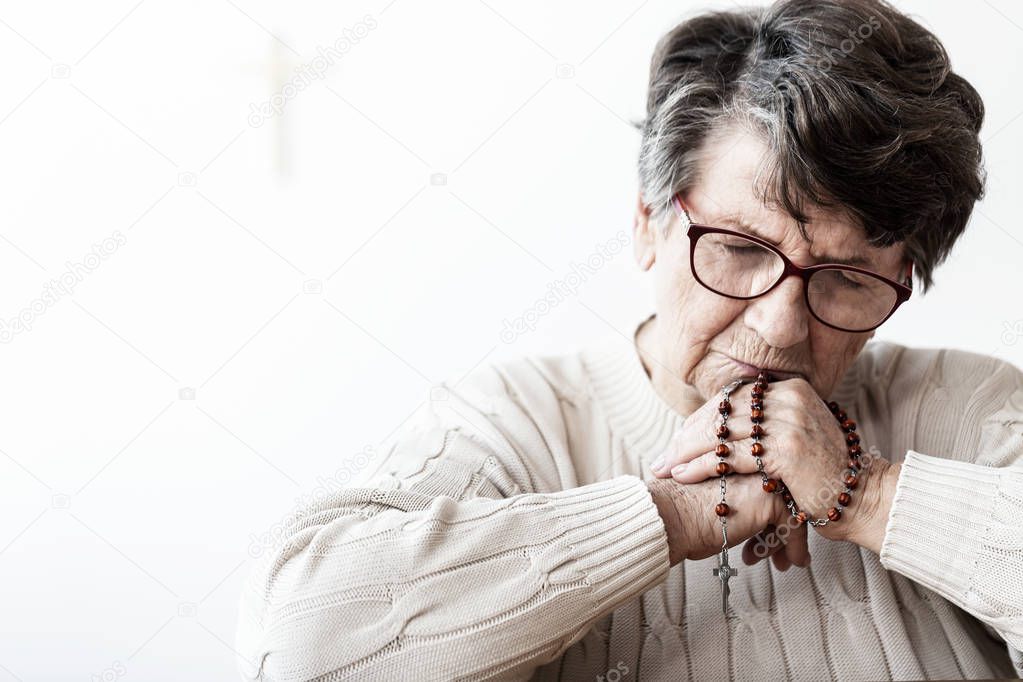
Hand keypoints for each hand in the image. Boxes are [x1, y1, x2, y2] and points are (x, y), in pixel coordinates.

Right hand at [648, 473, 809, 569]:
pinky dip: (794, 546)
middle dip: (777, 525)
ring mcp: (764, 476)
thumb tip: (729, 512)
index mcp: (735, 455)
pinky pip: (794, 524)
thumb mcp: (702, 492)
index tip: (759, 534)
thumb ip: (721, 491)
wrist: (669, 516)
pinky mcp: (770, 498)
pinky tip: (790, 561)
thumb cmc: (676, 508)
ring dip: (786, 537)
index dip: (762, 510)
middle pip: (779, 493)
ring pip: (790, 507)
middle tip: (773, 550)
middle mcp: (753, 460)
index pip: (762, 481)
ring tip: (780, 561)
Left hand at [651, 377, 889, 547]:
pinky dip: (701, 466)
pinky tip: (683, 475)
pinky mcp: (785, 450)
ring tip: (666, 467)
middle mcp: (790, 398)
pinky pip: (729, 456)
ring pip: (721, 434)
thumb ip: (766, 424)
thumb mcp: (797, 435)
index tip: (678, 439)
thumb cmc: (824, 474)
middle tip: (664, 456)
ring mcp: (789, 421)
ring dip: (687, 453)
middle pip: (722, 414)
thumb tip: (722, 424)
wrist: (863, 499)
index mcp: (791, 389)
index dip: (701, 420)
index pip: (732, 399)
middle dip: (688, 437)